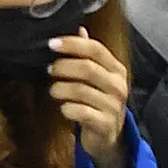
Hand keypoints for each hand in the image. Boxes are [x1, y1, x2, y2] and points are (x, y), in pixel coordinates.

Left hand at [49, 29, 129, 167]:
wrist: (108, 138)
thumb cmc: (99, 103)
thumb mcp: (97, 77)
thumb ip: (90, 55)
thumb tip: (80, 30)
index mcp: (116, 69)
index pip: (95, 49)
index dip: (72, 44)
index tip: (52, 44)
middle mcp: (118, 86)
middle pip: (88, 68)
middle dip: (64, 67)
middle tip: (50, 69)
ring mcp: (113, 106)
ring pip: (81, 91)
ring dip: (61, 89)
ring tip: (53, 90)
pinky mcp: (105, 124)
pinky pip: (82, 112)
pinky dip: (68, 109)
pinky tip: (63, 108)